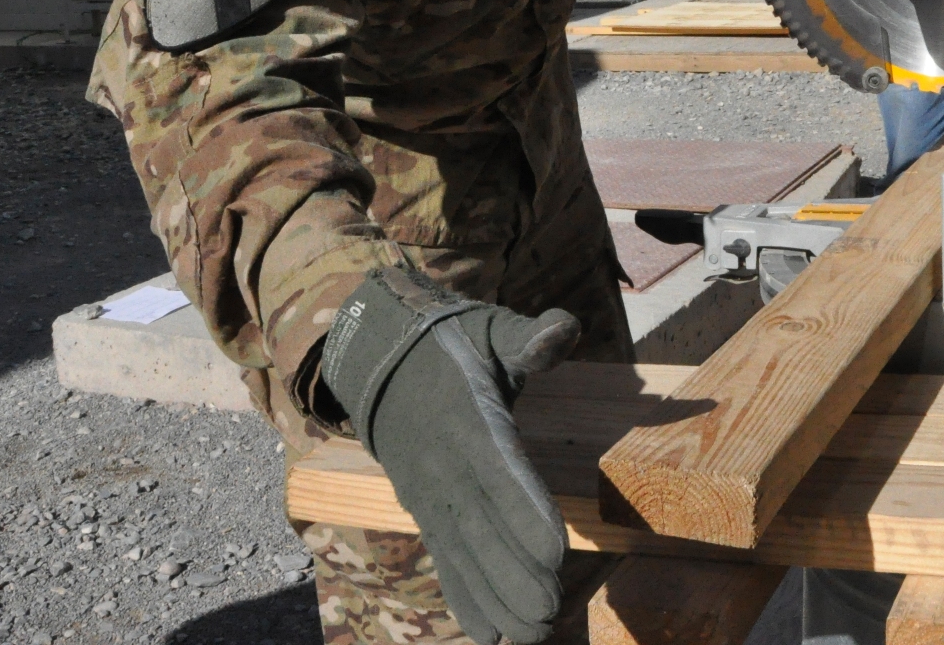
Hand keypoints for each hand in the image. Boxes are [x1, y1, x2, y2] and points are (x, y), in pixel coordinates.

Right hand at [320, 268, 581, 644]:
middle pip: (480, 525)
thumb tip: (563, 329)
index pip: (498, 467)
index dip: (524, 509)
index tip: (555, 548)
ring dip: (495, 597)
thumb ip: (532, 335)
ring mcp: (429, 492)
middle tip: (550, 611)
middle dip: (515, 573)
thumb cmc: (452, 345)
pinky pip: (444, 558)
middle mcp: (443, 462)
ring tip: (531, 634)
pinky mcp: (424, 510)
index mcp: (467, 416)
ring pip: (461, 552)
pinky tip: (491, 635)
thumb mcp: (492, 328)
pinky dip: (465, 597)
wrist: (379, 359)